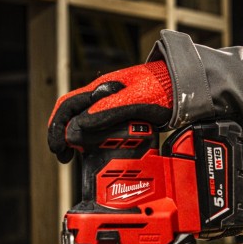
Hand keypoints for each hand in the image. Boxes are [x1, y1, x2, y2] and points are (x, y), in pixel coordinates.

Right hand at [47, 61, 173, 162]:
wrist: (185, 87)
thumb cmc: (162, 87)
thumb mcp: (133, 100)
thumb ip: (105, 112)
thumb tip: (76, 129)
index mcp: (99, 89)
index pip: (66, 106)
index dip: (57, 127)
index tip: (58, 147)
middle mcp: (102, 97)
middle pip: (73, 116)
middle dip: (65, 136)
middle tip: (65, 156)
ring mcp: (113, 106)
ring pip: (87, 124)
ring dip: (79, 140)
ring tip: (78, 156)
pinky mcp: (124, 116)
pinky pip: (103, 129)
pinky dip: (96, 141)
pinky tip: (100, 151)